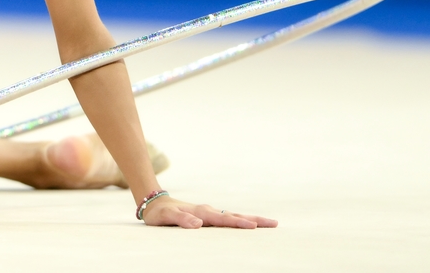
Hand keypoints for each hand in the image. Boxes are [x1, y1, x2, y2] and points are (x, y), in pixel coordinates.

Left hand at [141, 195, 277, 229]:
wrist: (154, 203)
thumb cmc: (160, 213)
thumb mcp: (166, 218)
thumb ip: (181, 220)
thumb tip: (198, 224)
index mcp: (201, 212)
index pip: (223, 219)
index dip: (238, 223)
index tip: (253, 226)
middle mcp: (208, 212)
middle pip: (235, 216)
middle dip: (255, 220)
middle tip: (274, 224)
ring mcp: (210, 213)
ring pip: (234, 216)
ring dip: (251, 220)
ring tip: (269, 224)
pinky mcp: (208, 217)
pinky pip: (228, 219)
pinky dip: (241, 221)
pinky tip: (249, 225)